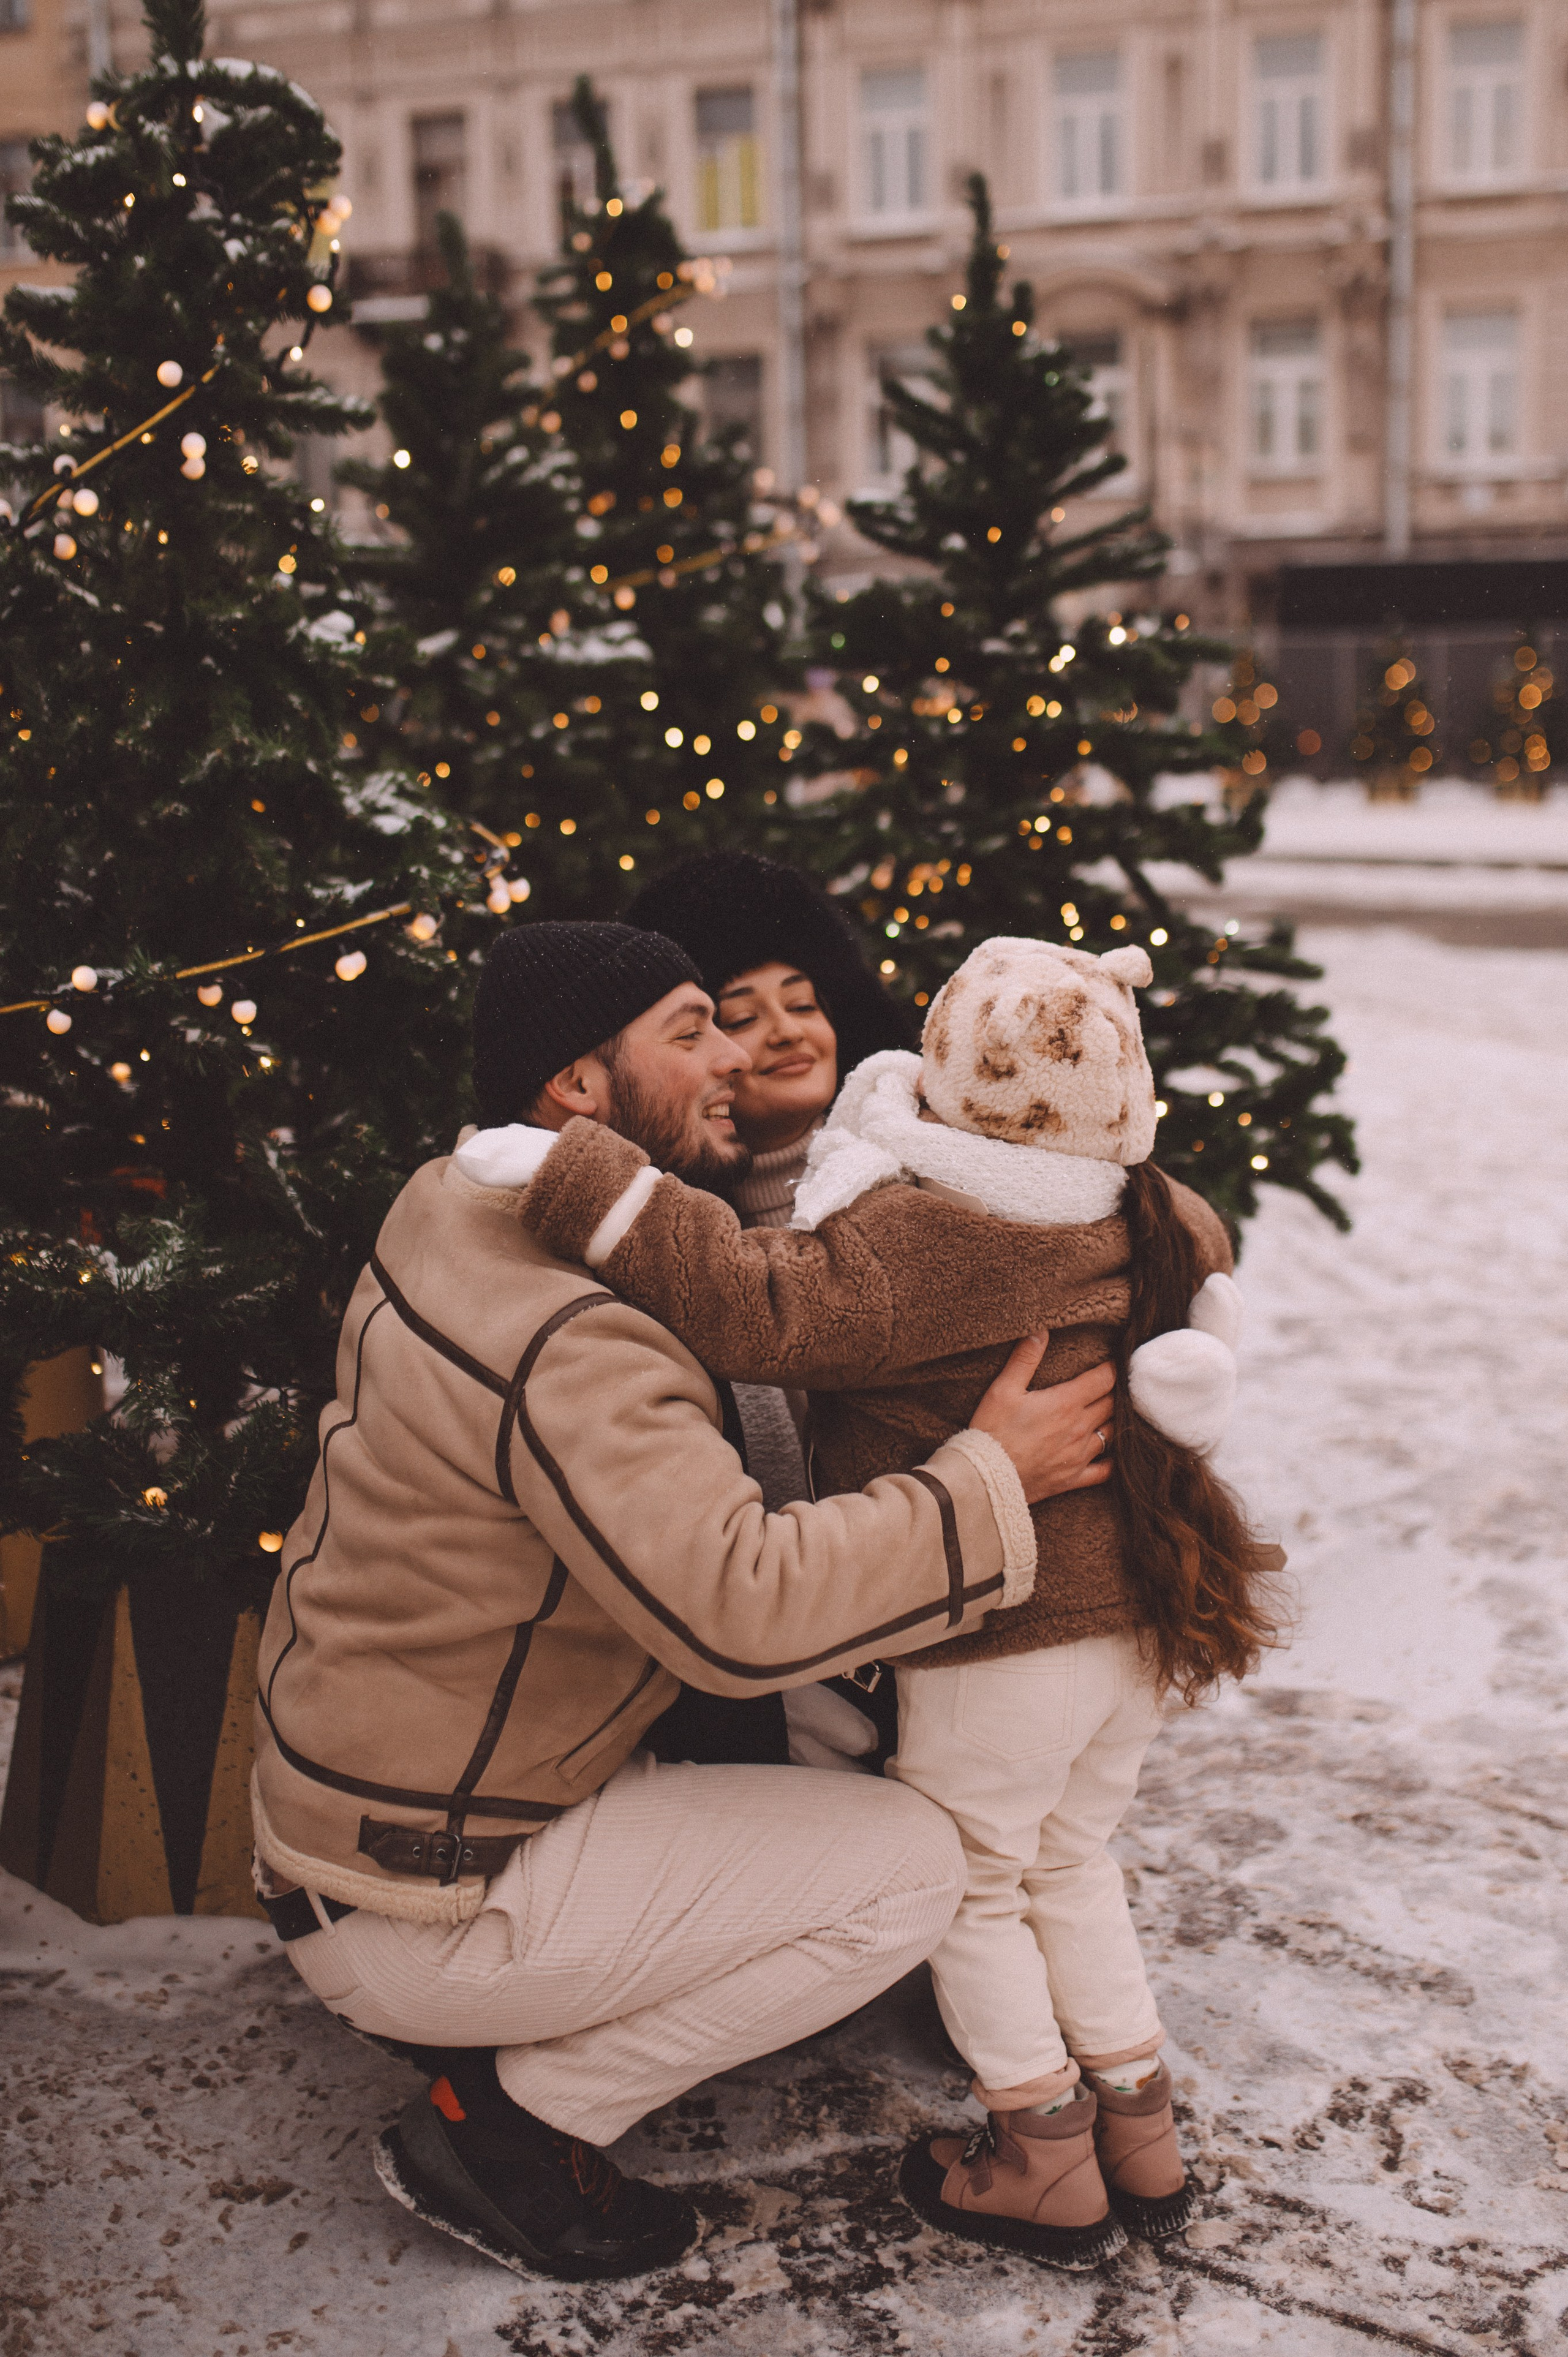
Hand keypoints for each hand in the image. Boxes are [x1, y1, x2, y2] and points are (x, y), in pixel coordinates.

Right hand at [971, 1334, 1114, 1504]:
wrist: (986, 1477)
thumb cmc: (992, 1430)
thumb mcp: (1003, 1389)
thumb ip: (1024, 1359)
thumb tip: (1040, 1330)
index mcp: (1066, 1403)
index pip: (1104, 1380)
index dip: (1113, 1367)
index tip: (1115, 1360)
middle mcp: (1079, 1428)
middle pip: (1112, 1404)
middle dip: (1115, 1391)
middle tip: (1113, 1383)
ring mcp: (1079, 1455)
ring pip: (1112, 1433)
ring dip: (1113, 1420)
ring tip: (1111, 1411)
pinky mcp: (1073, 1478)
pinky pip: (1103, 1471)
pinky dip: (1110, 1460)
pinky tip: (1110, 1454)